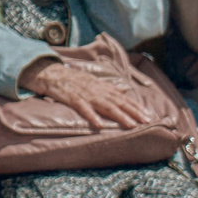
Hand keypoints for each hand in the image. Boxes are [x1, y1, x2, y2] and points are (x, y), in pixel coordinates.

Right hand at [22, 59, 145, 127]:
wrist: (49, 72)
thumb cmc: (71, 78)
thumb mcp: (92, 80)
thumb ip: (108, 87)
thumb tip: (124, 90)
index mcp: (101, 86)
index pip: (122, 97)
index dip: (135, 106)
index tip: (148, 115)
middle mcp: (96, 90)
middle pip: (117, 102)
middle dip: (133, 112)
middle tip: (146, 121)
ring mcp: (84, 94)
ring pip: (105, 105)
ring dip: (119, 115)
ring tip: (131, 125)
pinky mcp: (71, 98)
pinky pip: (83, 108)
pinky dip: (92, 116)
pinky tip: (100, 125)